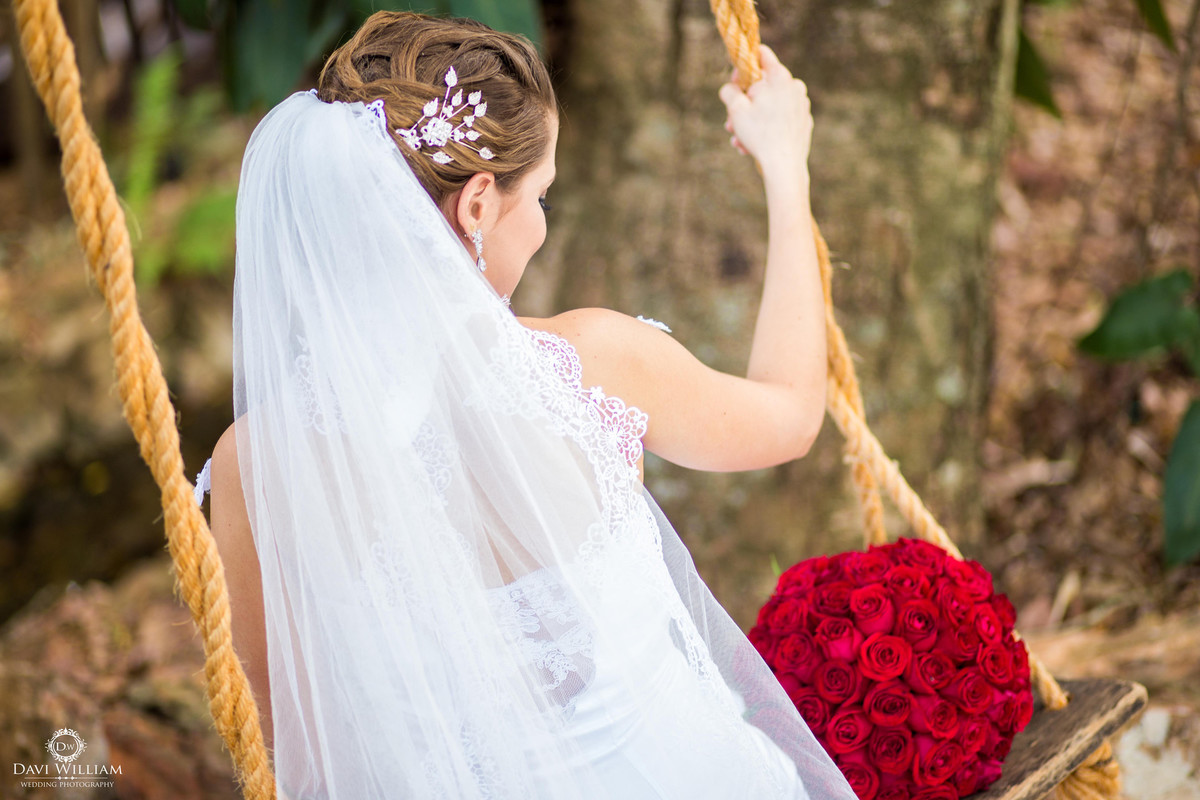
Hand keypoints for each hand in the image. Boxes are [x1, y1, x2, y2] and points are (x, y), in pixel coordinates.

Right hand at [718, 46, 812, 175]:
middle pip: (763, 86)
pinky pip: (780, 120)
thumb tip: (729, 88)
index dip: (744, 65)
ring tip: (738, 138)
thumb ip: (729, 91)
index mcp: (780, 77)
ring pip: (769, 106)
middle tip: (730, 121)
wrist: (784, 167)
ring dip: (751, 120)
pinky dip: (766, 128)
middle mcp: (795, 87)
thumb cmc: (759, 135)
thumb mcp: (735, 109)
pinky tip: (753, 144)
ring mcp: (802, 105)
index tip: (735, 80)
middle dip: (744, 103)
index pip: (762, 54)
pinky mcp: (803, 123)